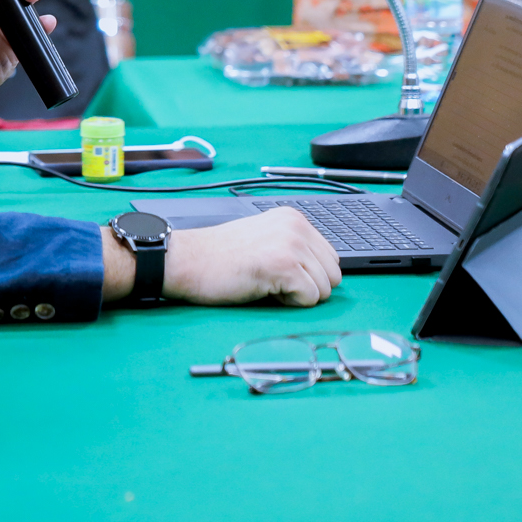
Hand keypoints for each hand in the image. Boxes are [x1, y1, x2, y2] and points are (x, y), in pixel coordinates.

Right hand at [102, 207, 340, 306]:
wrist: (188, 260)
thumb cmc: (220, 258)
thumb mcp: (265, 240)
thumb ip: (295, 249)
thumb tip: (325, 275)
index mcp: (294, 218)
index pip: (330, 259)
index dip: (307, 275)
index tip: (277, 272)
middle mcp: (297, 226)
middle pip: (333, 275)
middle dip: (307, 287)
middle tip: (270, 280)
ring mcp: (292, 244)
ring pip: (324, 290)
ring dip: (296, 296)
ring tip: (264, 282)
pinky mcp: (285, 265)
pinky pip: (309, 299)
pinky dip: (288, 303)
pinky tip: (262, 288)